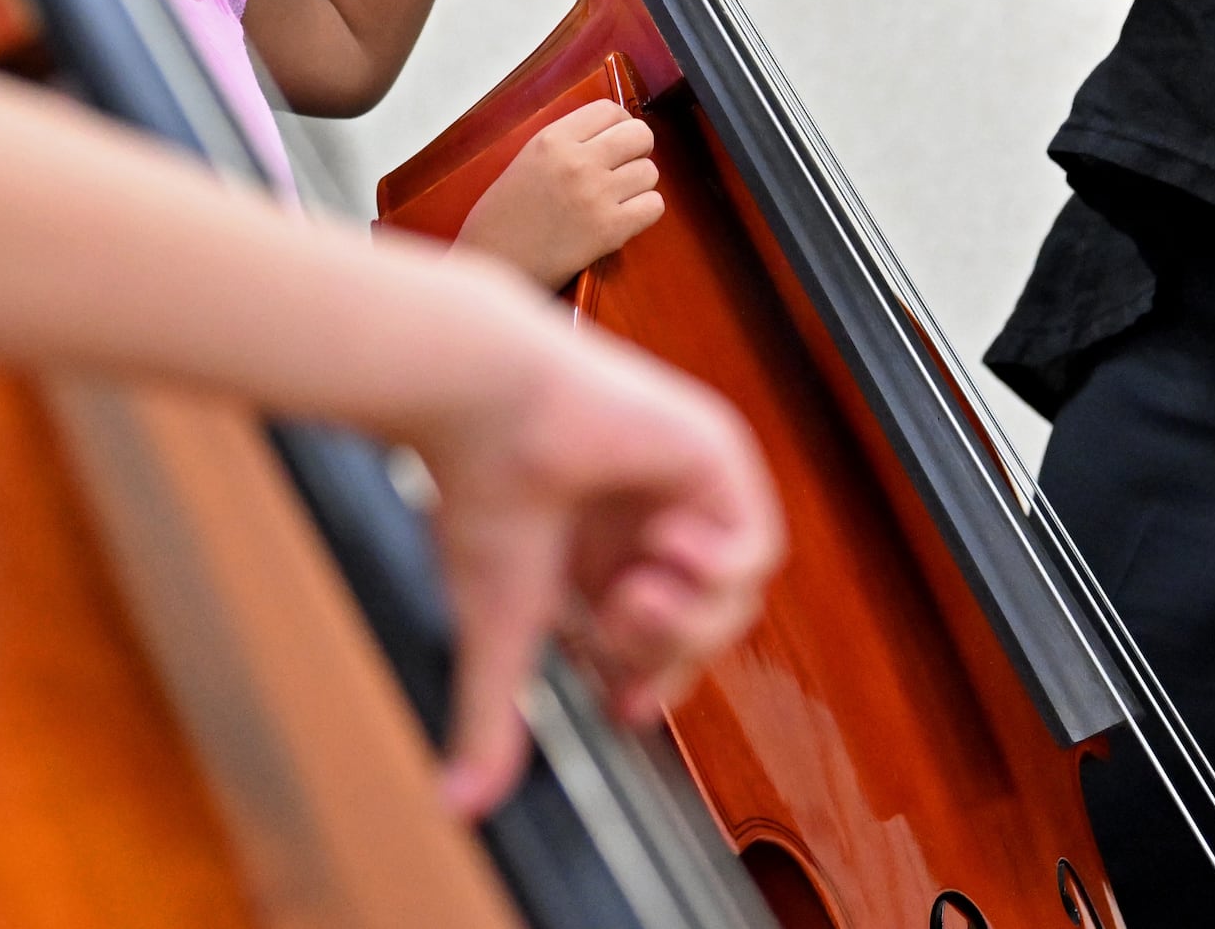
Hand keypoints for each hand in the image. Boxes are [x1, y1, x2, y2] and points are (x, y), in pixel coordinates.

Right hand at [403, 284, 778, 812]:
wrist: (490, 406)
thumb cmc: (482, 496)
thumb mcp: (497, 628)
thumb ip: (488, 718)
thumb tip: (457, 808)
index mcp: (600, 559)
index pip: (658, 648)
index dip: (649, 683)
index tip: (624, 707)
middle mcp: (645, 527)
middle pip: (701, 632)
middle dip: (664, 651)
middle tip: (619, 632)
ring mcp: (685, 492)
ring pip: (733, 600)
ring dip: (690, 615)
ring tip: (637, 591)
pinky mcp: (716, 456)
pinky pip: (757, 546)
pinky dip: (720, 566)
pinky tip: (666, 547)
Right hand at [455, 97, 663, 289]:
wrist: (493, 262)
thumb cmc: (503, 215)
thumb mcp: (528, 159)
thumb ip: (568, 142)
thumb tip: (612, 133)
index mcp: (553, 139)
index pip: (610, 110)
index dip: (621, 124)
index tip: (616, 139)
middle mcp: (577, 161)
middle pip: (640, 135)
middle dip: (637, 150)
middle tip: (622, 167)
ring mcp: (596, 195)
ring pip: (650, 172)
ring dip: (639, 185)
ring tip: (616, 198)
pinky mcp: (610, 230)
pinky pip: (654, 206)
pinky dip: (644, 212)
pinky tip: (623, 218)